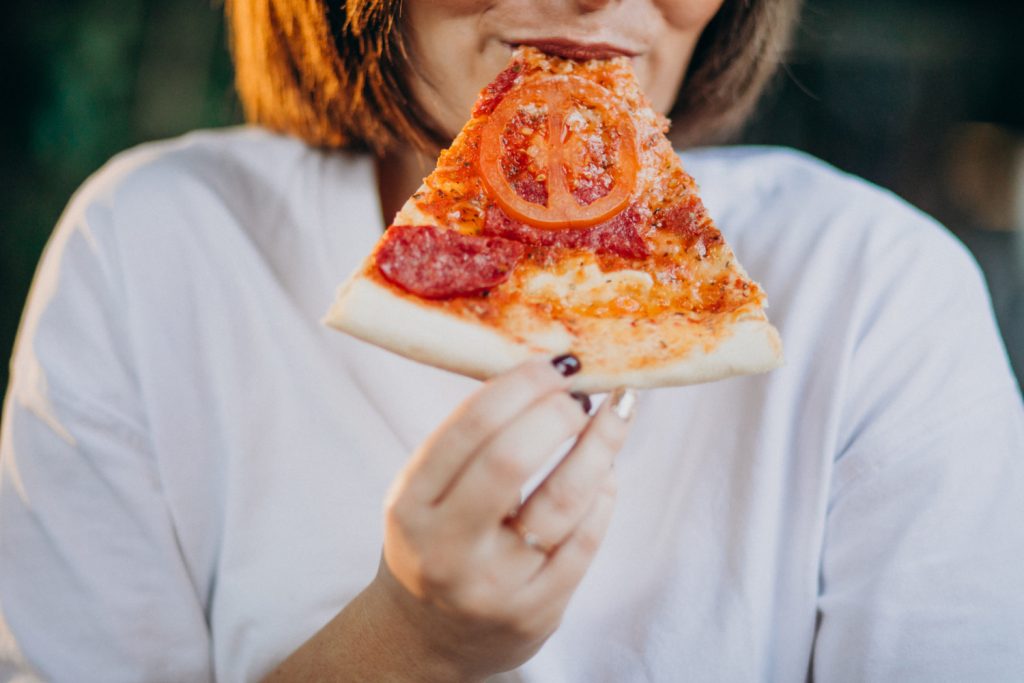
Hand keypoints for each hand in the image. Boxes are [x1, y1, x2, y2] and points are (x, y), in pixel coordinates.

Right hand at [374, 357, 635, 679]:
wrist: (427, 636)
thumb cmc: (435, 543)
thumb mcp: (424, 494)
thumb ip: (469, 444)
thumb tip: (546, 375)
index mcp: (411, 505)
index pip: (469, 428)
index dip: (521, 386)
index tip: (554, 365)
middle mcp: (447, 547)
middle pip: (511, 460)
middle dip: (557, 413)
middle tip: (581, 393)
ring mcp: (494, 585)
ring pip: (562, 501)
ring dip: (600, 446)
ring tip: (616, 415)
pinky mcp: (537, 610)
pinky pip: (585, 541)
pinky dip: (604, 495)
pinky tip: (607, 472)